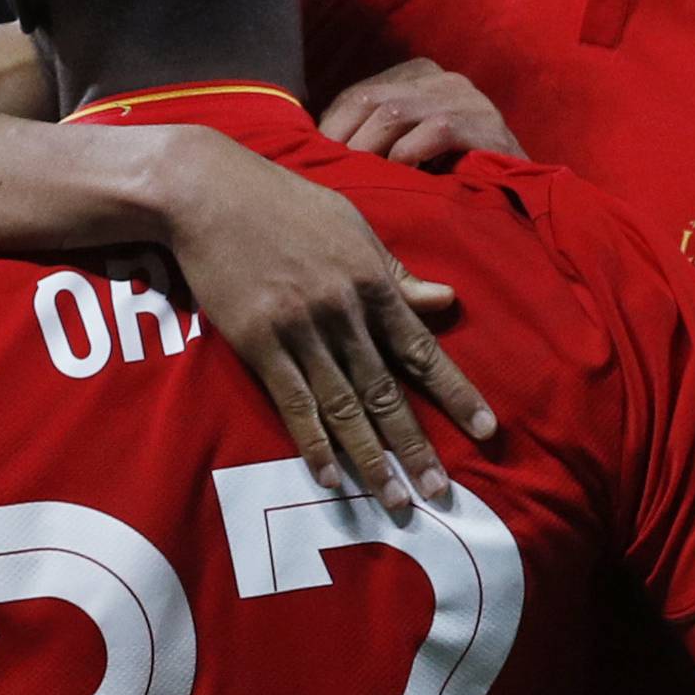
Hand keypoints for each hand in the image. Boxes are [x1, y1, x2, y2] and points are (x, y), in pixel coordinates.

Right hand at [151, 126, 494, 504]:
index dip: (456, 393)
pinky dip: (313, 444)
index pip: (423, 350)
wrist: (207, 192)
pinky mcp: (258, 343)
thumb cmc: (285, 205)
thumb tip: (446, 301)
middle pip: (386, 391)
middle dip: (416, 446)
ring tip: (394, 502)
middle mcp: (343, 312)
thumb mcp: (352, 227)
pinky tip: (332, 478)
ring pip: (344, 407)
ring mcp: (299, 331)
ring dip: (371, 460)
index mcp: (372, 282)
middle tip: (440, 492)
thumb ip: (396, 273)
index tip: (486, 430)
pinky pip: (292, 403)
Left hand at [318, 59, 523, 164]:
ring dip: (369, 149)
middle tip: (328, 175)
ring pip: (396, 111)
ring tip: (357, 179)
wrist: (523, 194)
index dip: (333, 127)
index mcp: (419, 76)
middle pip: (372, 98)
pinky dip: (410, 154)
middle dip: (344, 138)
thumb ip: (375, 138)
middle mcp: (442, 78)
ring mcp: (465, 97)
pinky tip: (402, 176)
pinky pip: (436, 130)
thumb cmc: (456, 175)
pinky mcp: (485, 123)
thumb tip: (316, 150)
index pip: (360, 94)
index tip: (315, 159)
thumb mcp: (410, 147)